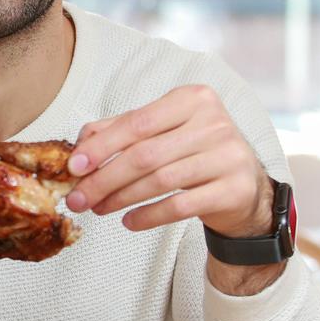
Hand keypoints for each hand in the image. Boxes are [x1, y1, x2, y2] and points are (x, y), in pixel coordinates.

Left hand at [64, 85, 272, 238]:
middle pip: (145, 154)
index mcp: (193, 99)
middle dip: (105, 178)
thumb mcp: (163, 133)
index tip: (74, 166)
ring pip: (160, 180)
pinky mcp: (234, 190)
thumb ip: (122, 130)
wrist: (246, 187)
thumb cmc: (196, 154)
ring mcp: (228, 156)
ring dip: (121, 198)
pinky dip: (149, 216)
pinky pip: (180, 206)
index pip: (137, 122)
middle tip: (78, 198)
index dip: (101, 146)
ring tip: (98, 209)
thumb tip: (80, 144)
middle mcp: (214, 123)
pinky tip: (128, 221)